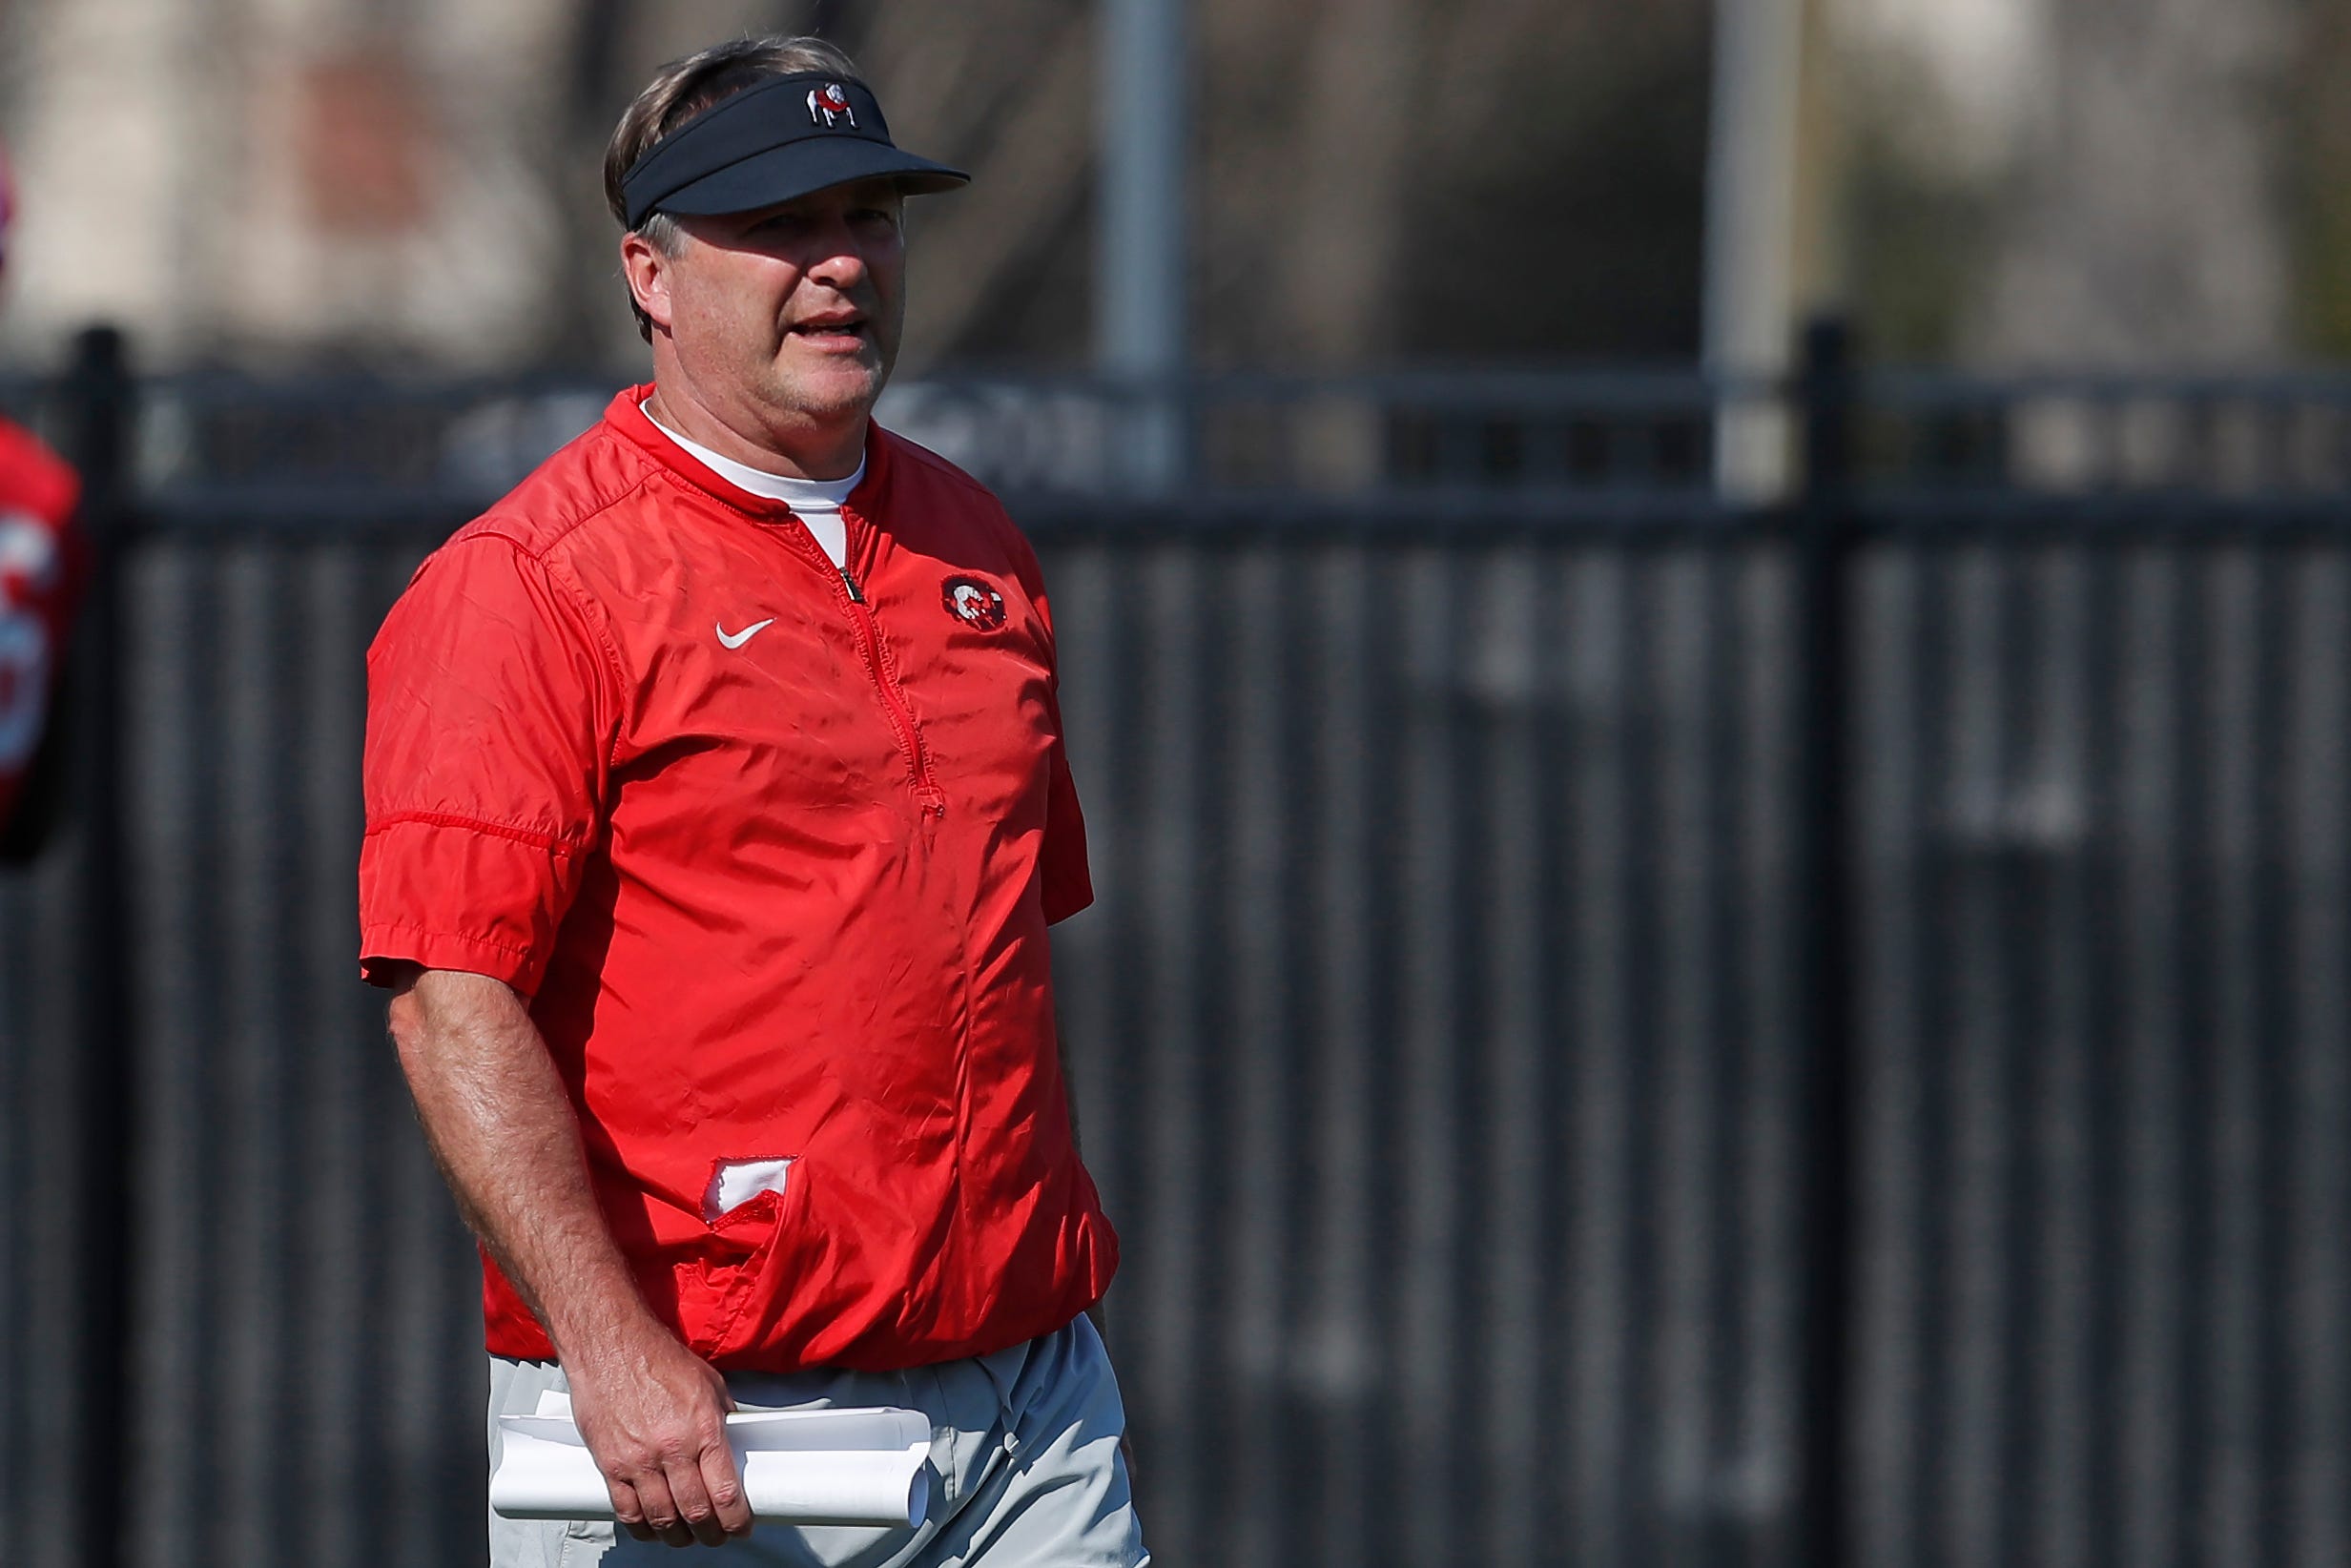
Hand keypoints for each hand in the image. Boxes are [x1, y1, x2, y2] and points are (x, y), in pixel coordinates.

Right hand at [563, 1321, 753, 1546]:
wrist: (610, 1345)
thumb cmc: (657, 1358)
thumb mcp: (709, 1384)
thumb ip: (723, 1419)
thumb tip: (735, 1446)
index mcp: (702, 1428)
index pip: (725, 1491)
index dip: (737, 1519)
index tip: (742, 1526)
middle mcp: (671, 1449)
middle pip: (696, 1512)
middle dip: (711, 1533)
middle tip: (717, 1536)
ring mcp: (638, 1461)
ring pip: (662, 1519)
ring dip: (679, 1536)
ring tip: (688, 1537)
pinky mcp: (609, 1465)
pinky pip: (627, 1511)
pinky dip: (643, 1529)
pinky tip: (653, 1530)